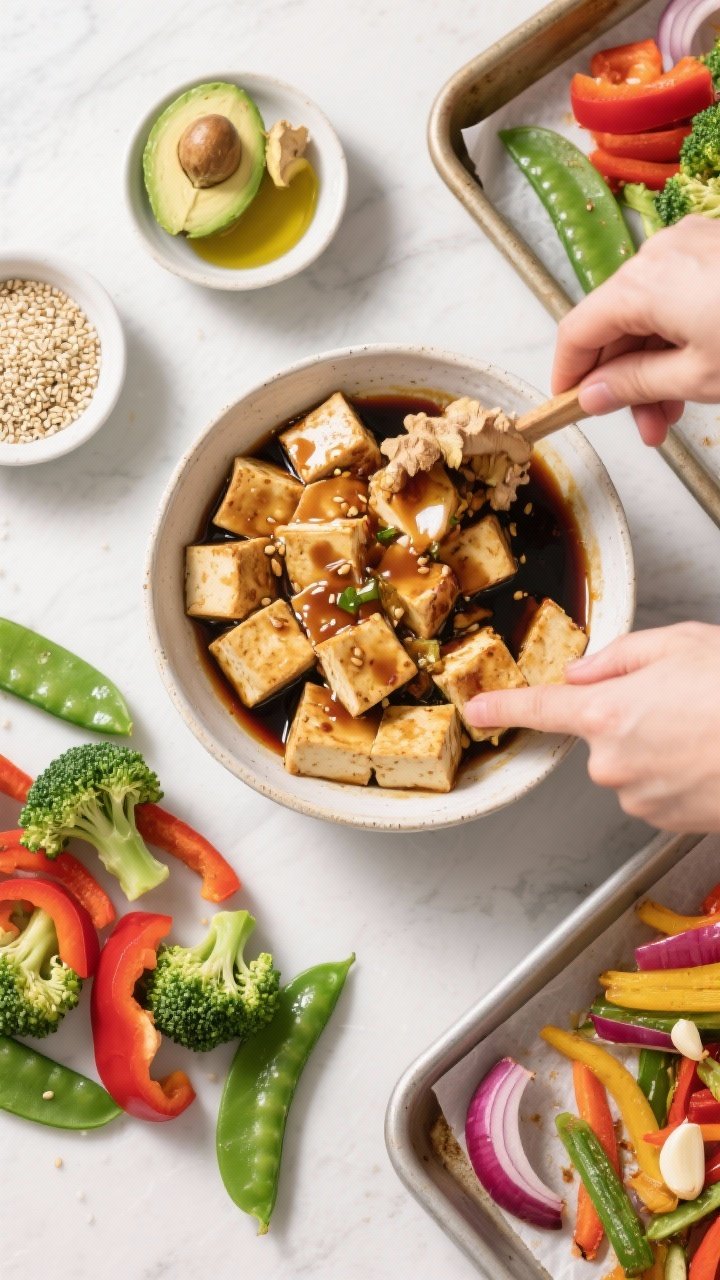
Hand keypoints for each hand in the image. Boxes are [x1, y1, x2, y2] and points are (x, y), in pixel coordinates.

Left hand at [463, 622, 719, 831]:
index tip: (476, 711)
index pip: (538, 710)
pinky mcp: (667, 821)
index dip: (502, 708)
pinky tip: (710, 755)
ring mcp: (640, 797)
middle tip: (684, 701)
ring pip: (632, 764)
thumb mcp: (679, 644)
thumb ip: (620, 656)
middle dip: (631, 717)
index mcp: (606, 713)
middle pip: (601, 736)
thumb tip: (585, 673)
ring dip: (659, 747)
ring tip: (706, 728)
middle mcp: (613, 762)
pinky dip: (678, 774)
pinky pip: (658, 790)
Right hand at [552, 217, 719, 444]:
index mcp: (642, 283)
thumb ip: (635, 386)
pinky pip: (680, 295)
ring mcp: (693, 245)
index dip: (569, 374)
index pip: (578, 330)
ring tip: (676, 411)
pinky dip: (679, 336)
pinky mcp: (719, 249)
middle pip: (616, 323)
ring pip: (650, 312)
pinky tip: (697, 372)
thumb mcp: (697, 377)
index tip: (570, 405)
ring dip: (654, 365)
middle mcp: (660, 254)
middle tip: (645, 428)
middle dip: (624, 380)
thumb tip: (595, 394)